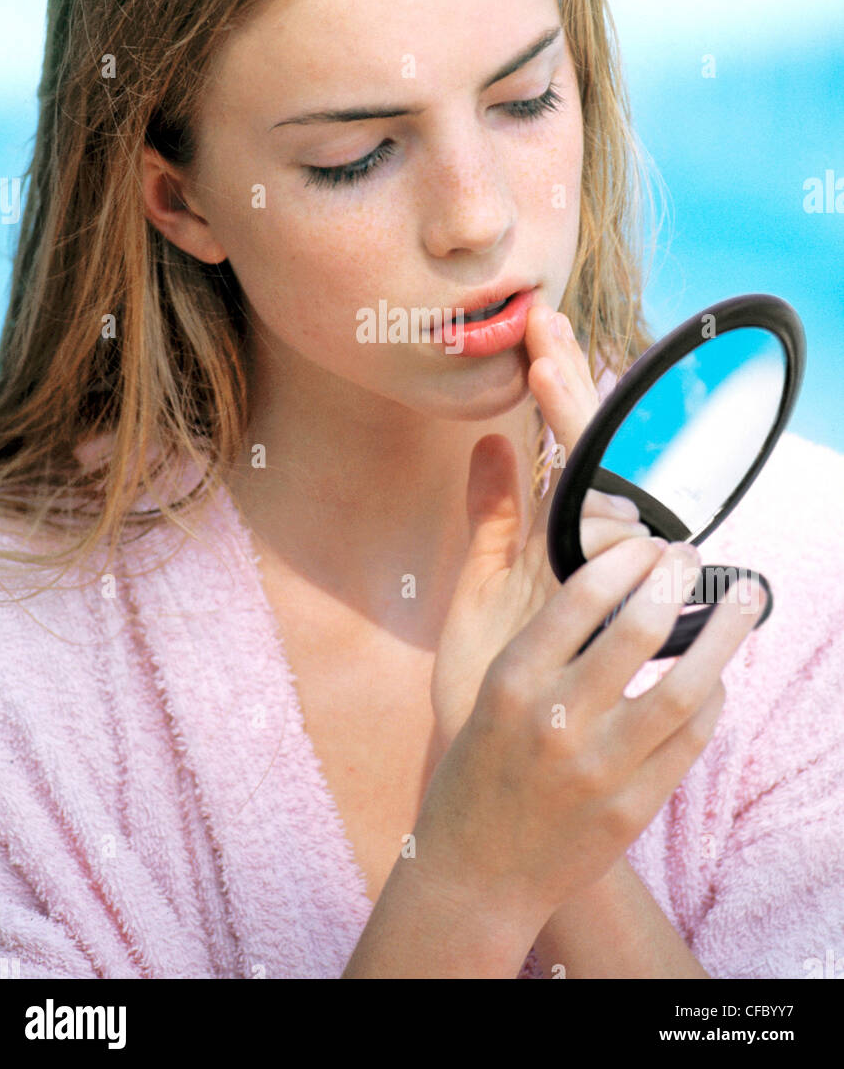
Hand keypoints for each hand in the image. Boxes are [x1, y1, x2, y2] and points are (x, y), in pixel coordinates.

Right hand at [415, 301, 765, 932]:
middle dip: (679, 580)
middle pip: (638, 630)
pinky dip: (713, 700)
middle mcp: (554, 720)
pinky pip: (690, 742)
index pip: (581, 591)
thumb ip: (488, 548)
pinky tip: (720, 676)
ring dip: (726, 637)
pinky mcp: (632, 809)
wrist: (475, 871)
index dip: (628, 552)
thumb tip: (489, 442)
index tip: (650, 539)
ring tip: (746, 598)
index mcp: (511, 678)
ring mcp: (598, 769)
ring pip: (683, 689)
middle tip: (695, 556)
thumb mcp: (467, 656)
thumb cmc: (472, 751)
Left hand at [431, 302, 650, 748]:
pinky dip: (601, 499)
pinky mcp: (591, 611)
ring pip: (600, 487)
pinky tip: (588, 457)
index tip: (541, 325)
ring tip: (549, 365)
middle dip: (569, 387)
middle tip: (545, 323)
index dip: (558, 387)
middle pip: (592, 452)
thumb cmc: (488, 674)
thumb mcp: (478, 587)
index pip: (565, 447)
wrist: (497, 756)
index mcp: (552, 536)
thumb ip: (489, 516)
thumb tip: (486, 437)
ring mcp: (590, 577)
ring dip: (577, 424)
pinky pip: (601, 546)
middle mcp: (580, 549)